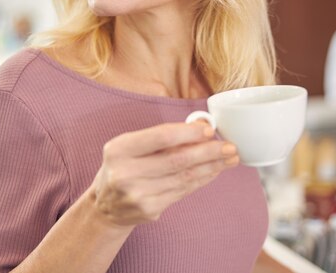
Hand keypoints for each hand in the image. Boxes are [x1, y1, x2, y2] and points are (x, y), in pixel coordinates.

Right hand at [90, 122, 238, 226]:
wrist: (105, 206)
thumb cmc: (124, 166)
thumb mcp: (132, 145)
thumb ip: (163, 136)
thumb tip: (201, 126)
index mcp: (120, 149)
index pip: (161, 137)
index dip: (189, 133)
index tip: (209, 130)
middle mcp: (126, 173)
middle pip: (178, 160)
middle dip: (209, 152)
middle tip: (229, 147)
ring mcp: (138, 195)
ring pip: (184, 177)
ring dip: (212, 167)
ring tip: (229, 158)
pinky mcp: (150, 210)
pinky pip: (183, 191)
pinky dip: (202, 179)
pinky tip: (214, 171)